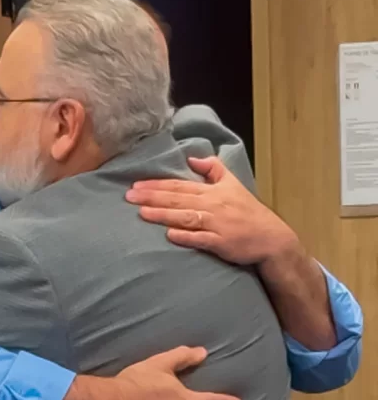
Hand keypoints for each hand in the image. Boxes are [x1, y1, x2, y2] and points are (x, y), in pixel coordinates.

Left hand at [125, 157, 297, 265]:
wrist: (270, 237)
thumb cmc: (248, 211)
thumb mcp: (233, 183)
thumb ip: (213, 169)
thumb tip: (192, 158)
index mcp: (211, 191)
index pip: (179, 185)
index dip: (156, 184)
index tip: (136, 184)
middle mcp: (211, 205)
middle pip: (177, 199)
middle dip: (152, 196)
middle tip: (128, 196)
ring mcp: (216, 224)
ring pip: (185, 217)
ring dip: (163, 214)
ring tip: (142, 213)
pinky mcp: (221, 242)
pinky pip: (200, 239)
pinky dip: (185, 236)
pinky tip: (169, 235)